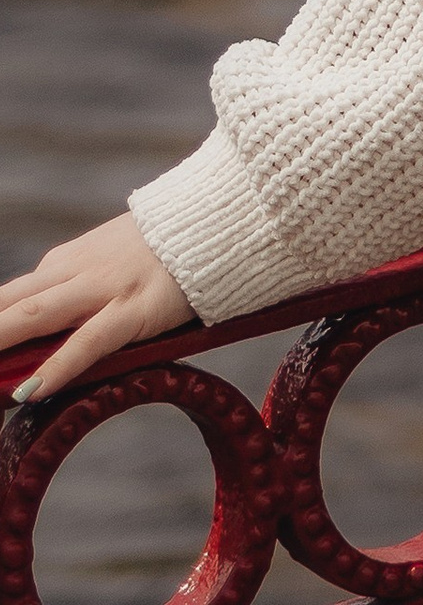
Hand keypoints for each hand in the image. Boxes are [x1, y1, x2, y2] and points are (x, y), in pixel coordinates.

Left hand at [0, 213, 192, 400]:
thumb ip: (80, 290)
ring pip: (36, 316)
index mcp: (68, 260)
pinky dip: (57, 365)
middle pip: (9, 304)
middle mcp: (77, 271)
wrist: (220, 217)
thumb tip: (48, 338)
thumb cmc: (168, 248)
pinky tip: (31, 388)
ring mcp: (105, 288)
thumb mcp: (114, 263)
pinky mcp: (136, 308)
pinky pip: (89, 340)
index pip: (9, 297)